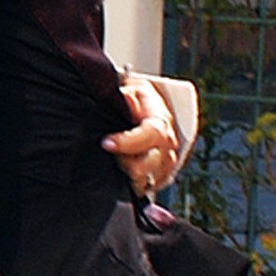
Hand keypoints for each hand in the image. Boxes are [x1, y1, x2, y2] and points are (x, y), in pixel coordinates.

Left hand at [105, 72, 181, 197]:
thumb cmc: (128, 97)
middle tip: (109, 157)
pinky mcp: (160, 174)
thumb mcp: (127, 89)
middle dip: (128, 164)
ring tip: (113, 166)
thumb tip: (126, 100)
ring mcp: (166, 159)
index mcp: (161, 118)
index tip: (107, 144)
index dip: (130, 142)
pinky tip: (122, 179)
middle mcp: (169, 141)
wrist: (134, 105)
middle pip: (153, 161)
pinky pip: (150, 187)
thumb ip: (125, 96)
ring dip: (130, 177)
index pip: (154, 133)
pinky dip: (135, 186)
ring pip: (152, 178)